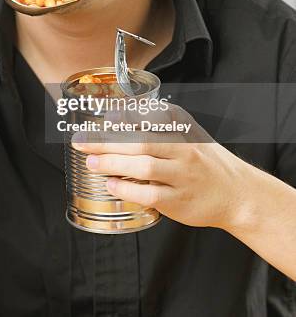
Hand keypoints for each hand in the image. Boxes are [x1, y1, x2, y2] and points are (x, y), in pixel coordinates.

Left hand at [72, 104, 249, 229]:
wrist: (238, 194)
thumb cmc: (207, 163)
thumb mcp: (190, 135)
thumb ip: (159, 125)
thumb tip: (118, 118)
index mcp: (184, 131)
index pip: (150, 119)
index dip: (124, 117)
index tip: (102, 117)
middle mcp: (184, 151)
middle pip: (140, 141)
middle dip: (106, 140)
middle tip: (81, 140)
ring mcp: (182, 177)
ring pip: (144, 166)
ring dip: (113, 163)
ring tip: (91, 162)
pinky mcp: (179, 201)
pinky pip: (149, 194)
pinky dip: (127, 189)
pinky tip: (112, 185)